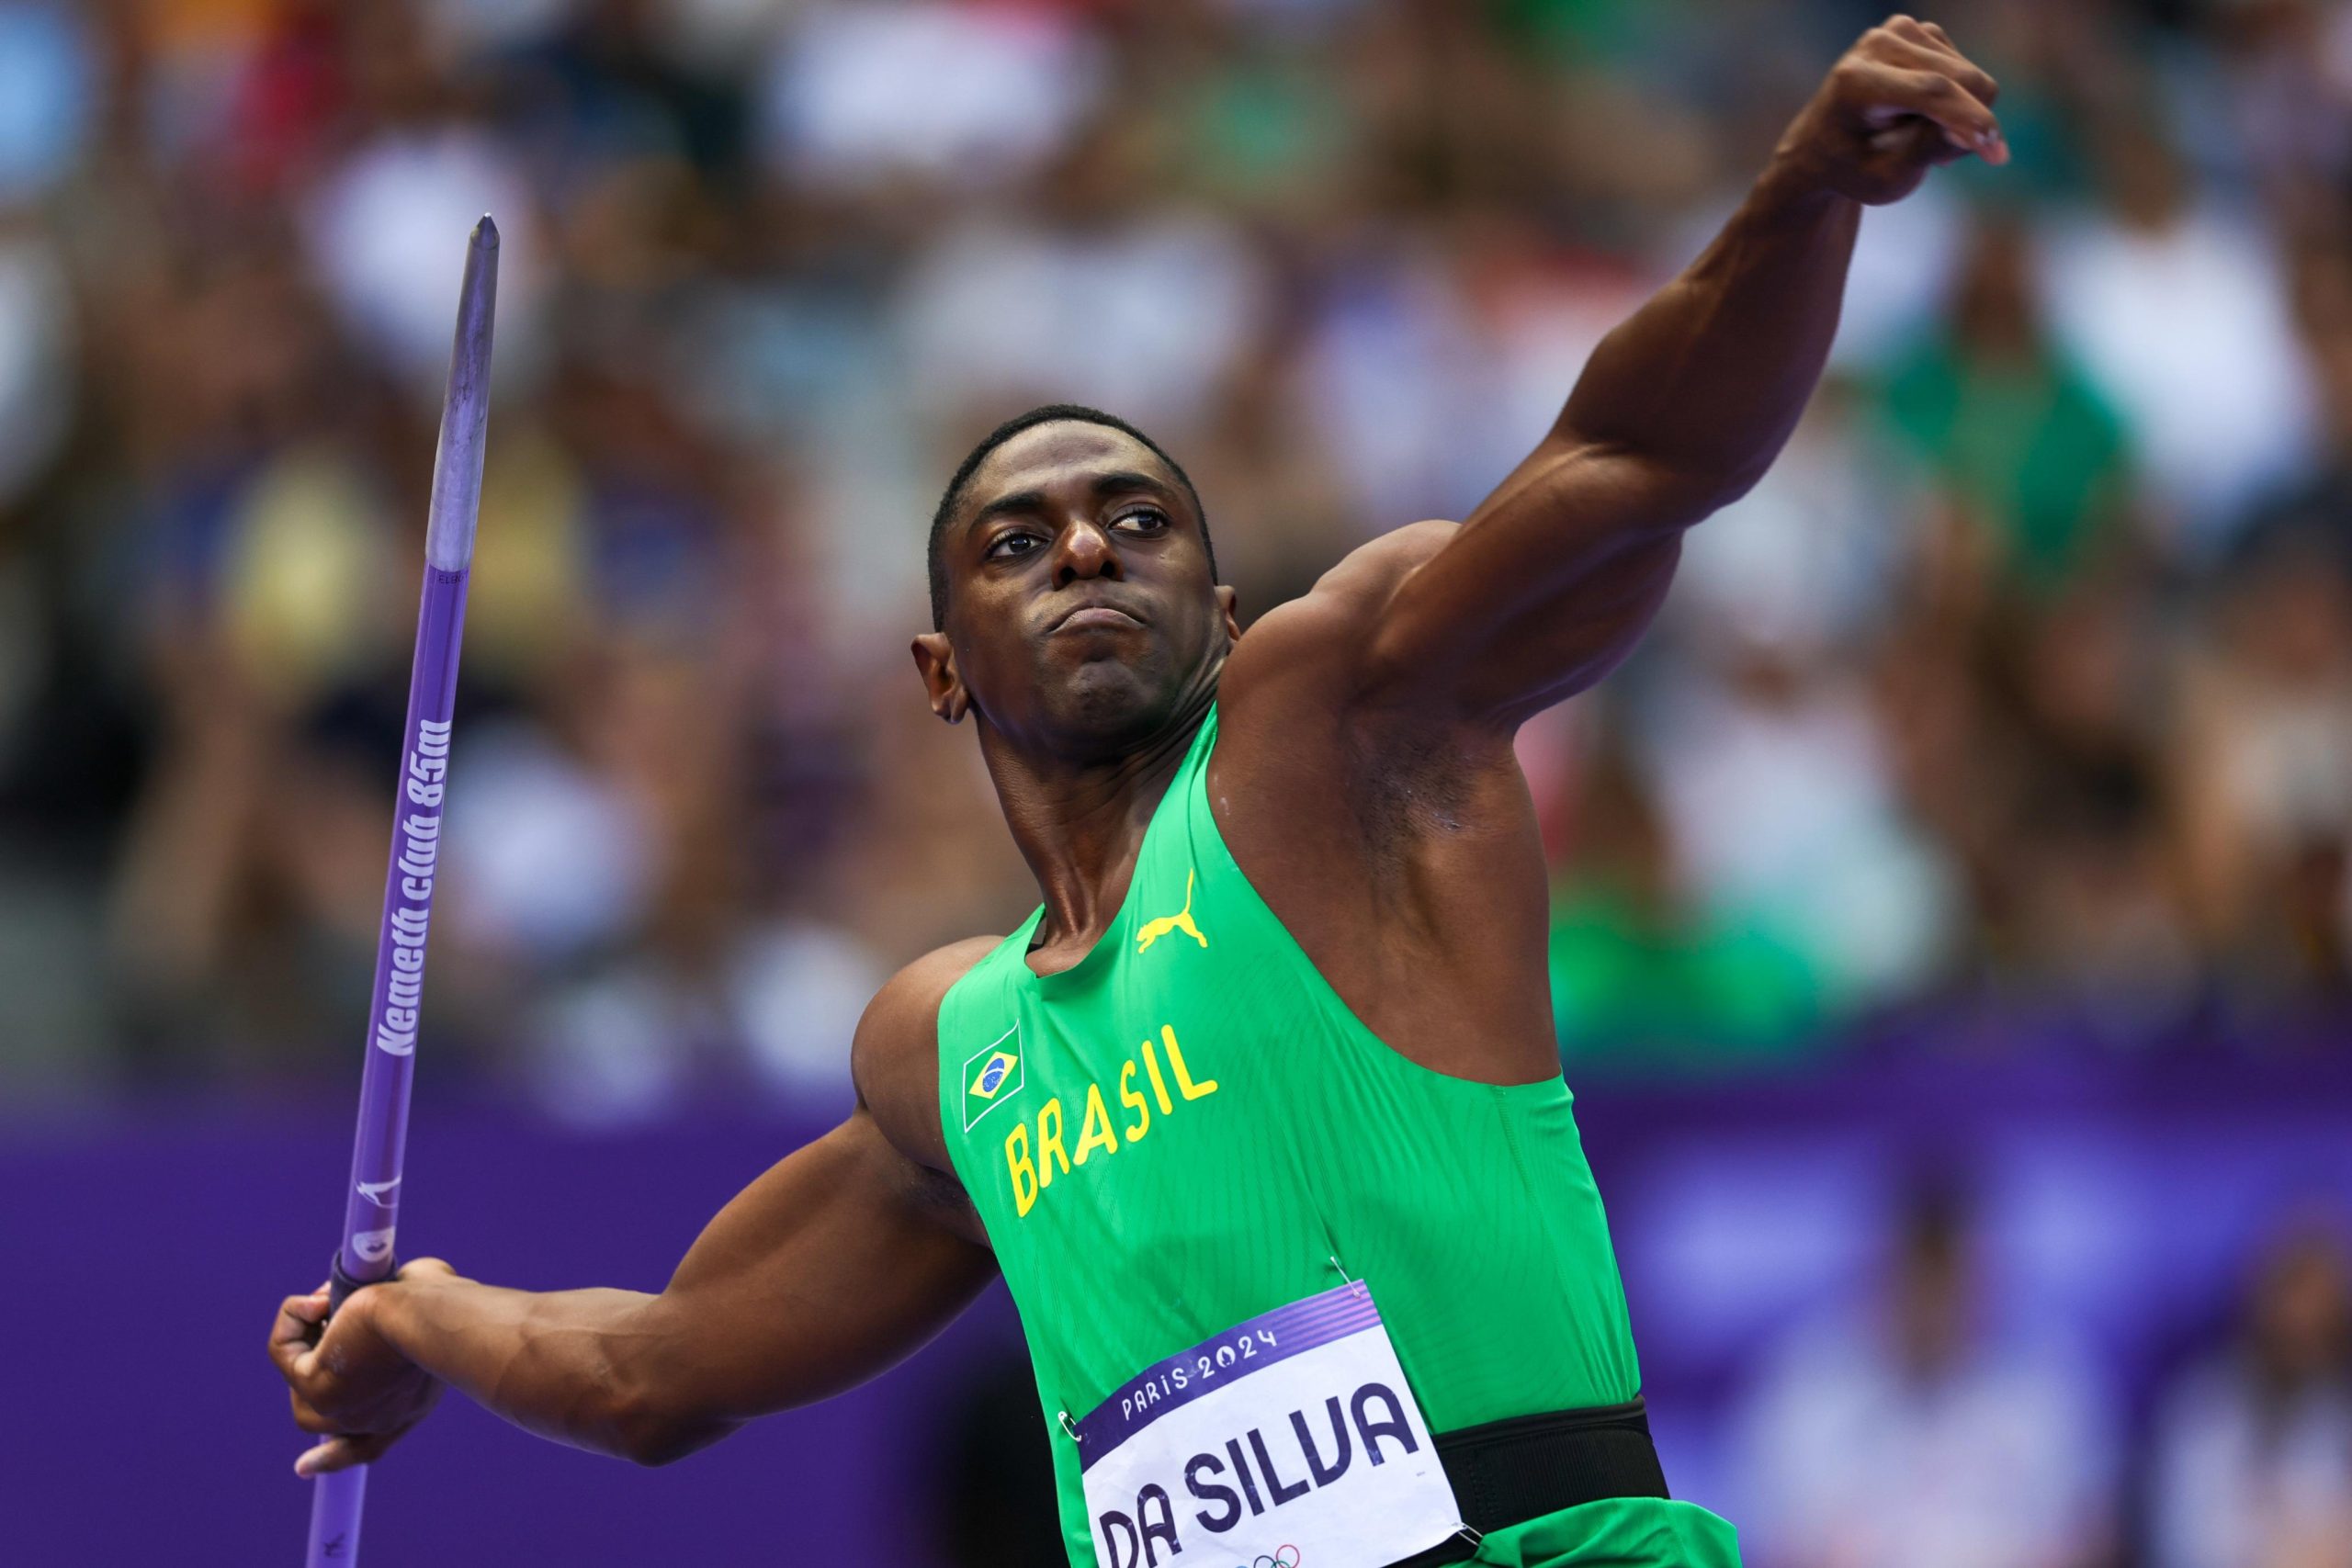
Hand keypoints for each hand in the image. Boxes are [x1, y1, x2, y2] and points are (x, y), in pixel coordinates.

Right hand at [269, 1258, 455, 1475]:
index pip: (369, 1445)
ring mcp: (345, 1411)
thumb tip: (381, 1291)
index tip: (303, 1469)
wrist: (433, 1315)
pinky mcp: (317, 1388)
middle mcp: (379, 1420)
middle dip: (311, 1370)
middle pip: (326, 1419)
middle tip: (321, 1318)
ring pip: (298, 1379)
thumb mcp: (428, 1312)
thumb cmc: (445, 1304)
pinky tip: (317, 1300)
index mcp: (413, 1404)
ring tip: (329, 1302)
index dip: (334, 1457)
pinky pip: (283, 1352)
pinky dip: (291, 1320)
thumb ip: (402, 1307)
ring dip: (303, 1333)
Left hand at [1775, 16, 2005, 205]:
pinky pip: (1965, 69)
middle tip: (1937, 160)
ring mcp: (1898, 31)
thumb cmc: (1853, 168)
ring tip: (1918, 137)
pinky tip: (1924, 116)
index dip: (1972, 121)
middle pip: (1962, 79)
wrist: (1824, 145)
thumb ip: (1928, 150)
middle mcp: (1877, 45)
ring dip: (1958, 115)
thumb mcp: (1886, 178)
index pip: (1932, 92)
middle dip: (1967, 124)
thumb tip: (1977, 129)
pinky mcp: (1918, 31)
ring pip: (1970, 76)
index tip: (1998, 155)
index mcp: (1856, 82)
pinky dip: (1956, 99)